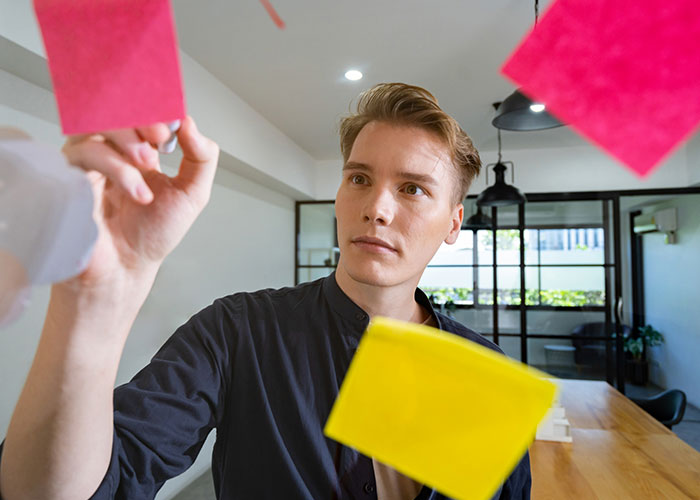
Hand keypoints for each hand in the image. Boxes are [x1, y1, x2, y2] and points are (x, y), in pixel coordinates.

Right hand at [60, 116, 218, 291]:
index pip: (140, 111)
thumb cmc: (153, 233)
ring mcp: (88, 163)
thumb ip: (201, 158)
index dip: (154, 110)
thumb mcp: (193, 193)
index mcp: (139, 149)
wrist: (129, 267)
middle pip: (113, 111)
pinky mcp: (70, 177)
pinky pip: (84, 155)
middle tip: (160, 139)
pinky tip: (137, 194)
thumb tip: (189, 123)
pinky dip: (117, 170)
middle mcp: (111, 151)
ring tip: (148, 167)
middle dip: (139, 120)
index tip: (171, 124)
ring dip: (128, 143)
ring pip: (96, 128)